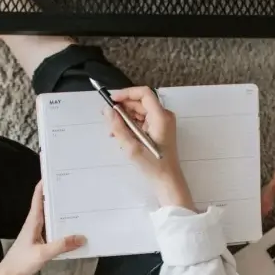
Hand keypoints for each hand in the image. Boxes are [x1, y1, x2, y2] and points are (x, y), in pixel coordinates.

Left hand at [0, 182, 85, 274]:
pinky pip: (52, 229)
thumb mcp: (43, 253)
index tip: (54, 173)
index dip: (44, 184)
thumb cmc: (21, 262)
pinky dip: (61, 226)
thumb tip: (82, 238)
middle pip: (46, 204)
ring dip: (60, 211)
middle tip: (72, 188)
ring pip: (50, 217)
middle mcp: (34, 223)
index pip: (38, 197)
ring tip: (76, 205)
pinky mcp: (39, 241)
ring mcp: (36, 232)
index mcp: (33, 221)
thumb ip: (62, 245)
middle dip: (57, 196)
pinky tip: (71, 229)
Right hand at [104, 86, 194, 210]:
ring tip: (113, 131)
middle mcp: (164, 116)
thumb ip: (118, 127)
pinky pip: (143, 120)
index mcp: (161, 117)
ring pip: (140, 111)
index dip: (126, 93)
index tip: (112, 101)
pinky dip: (131, 124)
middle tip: (108, 118)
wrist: (167, 180)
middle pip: (141, 102)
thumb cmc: (153, 166)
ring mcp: (162, 123)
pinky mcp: (159, 129)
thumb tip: (107, 110)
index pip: (144, 93)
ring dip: (125, 118)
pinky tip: (122, 135)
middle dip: (123, 108)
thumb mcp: (131, 148)